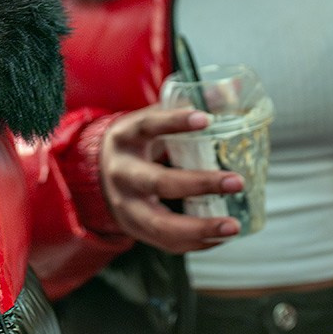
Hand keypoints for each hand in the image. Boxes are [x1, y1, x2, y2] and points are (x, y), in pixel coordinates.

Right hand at [98, 106, 243, 252]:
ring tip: (234, 225)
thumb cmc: (136, 145)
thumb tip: (232, 90)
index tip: (206, 118)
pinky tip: (221, 236)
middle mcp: (122, 173)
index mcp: (125, 138)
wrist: (96, 176)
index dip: (174, 122)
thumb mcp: (150, 120)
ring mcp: (126, 206)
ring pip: (161, 225)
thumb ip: (186, 108)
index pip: (147, 126)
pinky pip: (167, 243)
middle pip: (158, 182)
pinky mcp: (134, 230)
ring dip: (201, 228)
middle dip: (200, 184)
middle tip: (237, 181)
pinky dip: (197, 242)